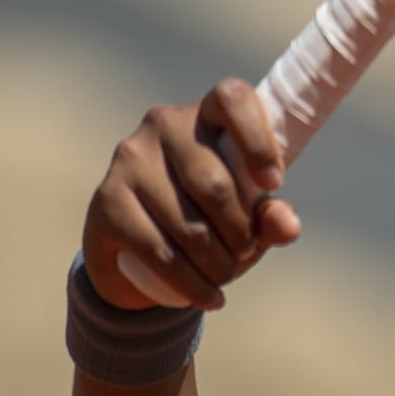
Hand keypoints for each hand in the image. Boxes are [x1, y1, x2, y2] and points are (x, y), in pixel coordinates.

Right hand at [81, 78, 302, 310]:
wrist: (138, 245)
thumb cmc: (210, 213)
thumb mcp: (248, 211)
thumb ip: (273, 215)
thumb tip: (286, 227)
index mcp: (207, 110)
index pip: (233, 98)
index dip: (258, 141)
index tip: (274, 184)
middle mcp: (164, 124)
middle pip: (216, 183)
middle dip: (241, 233)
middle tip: (247, 254)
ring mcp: (130, 159)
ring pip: (188, 224)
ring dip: (218, 264)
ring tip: (228, 275)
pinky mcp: (107, 200)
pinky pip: (158, 250)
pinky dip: (191, 283)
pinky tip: (209, 297)